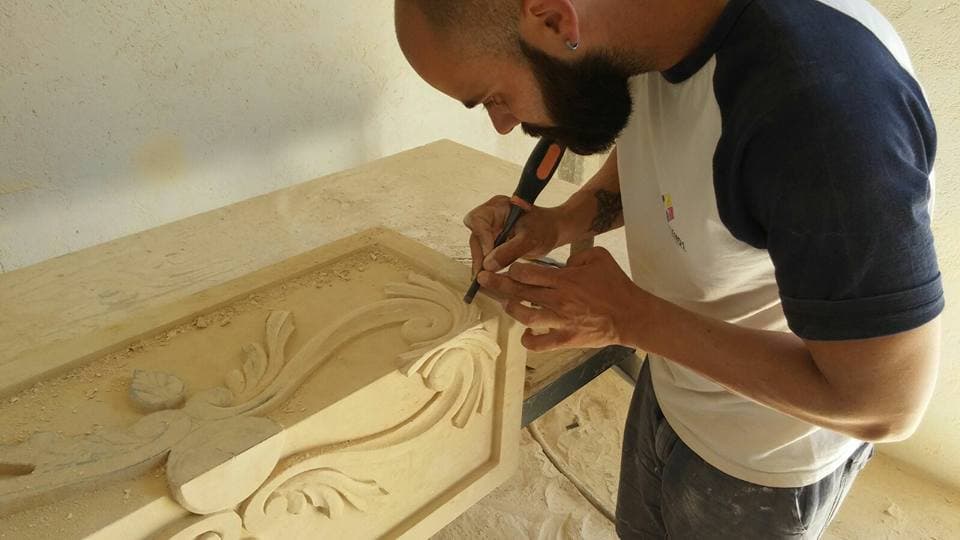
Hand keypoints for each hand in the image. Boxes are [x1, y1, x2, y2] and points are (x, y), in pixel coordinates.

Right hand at [463, 195, 563, 275]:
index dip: (482, 239)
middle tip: (484, 277)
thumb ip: (510, 251)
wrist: (552, 231)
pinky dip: (487, 268)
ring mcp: (489, 229)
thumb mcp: (530, 239)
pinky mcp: (491, 242)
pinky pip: (484, 255)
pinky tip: (491, 282)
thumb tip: (487, 266)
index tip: (489, 256)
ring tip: (487, 283)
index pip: (478, 220)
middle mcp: (489, 216)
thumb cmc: (544, 228)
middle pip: (475, 237)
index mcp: (498, 207)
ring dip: (481, 265)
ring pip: (477, 249)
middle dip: (480, 257)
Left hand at [477, 247, 646, 350]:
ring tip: (505, 304)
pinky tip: (524, 335)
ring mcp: (561, 321)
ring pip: (525, 316)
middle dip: (498, 284)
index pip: (527, 273)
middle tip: (482, 280)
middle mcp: (558, 300)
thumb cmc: (616, 284)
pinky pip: (540, 343)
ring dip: (511, 309)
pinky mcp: (566, 339)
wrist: (631, 315)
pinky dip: (528, 340)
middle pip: (520, 292)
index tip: (503, 266)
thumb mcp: (599, 257)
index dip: (512, 268)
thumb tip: (563, 262)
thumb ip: (577, 255)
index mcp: (565, 279)